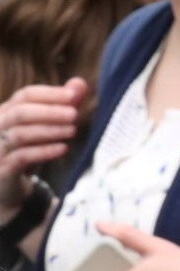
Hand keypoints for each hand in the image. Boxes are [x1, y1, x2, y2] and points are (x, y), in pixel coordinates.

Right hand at [0, 78, 86, 207]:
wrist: (7, 187)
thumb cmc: (25, 151)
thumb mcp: (42, 128)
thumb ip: (61, 106)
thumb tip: (80, 83)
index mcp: (6, 111)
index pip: (25, 95)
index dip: (50, 94)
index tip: (74, 95)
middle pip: (21, 112)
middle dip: (49, 112)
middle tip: (74, 114)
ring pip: (20, 134)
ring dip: (49, 131)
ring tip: (72, 130)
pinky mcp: (3, 167)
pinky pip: (22, 157)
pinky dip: (44, 151)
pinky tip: (63, 148)